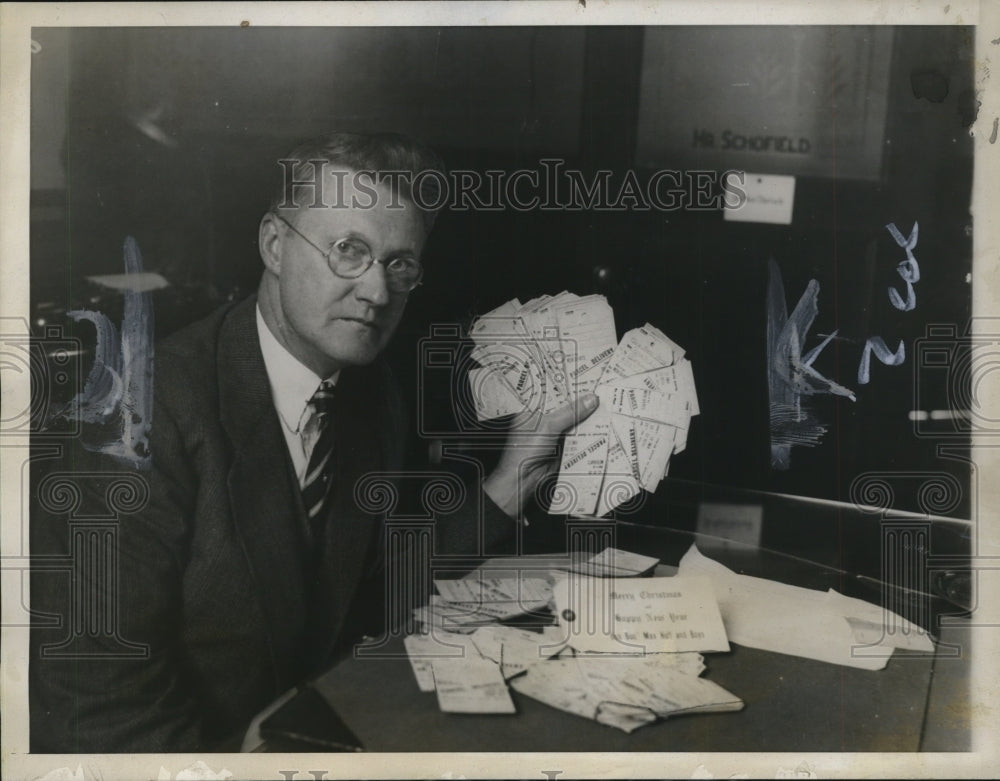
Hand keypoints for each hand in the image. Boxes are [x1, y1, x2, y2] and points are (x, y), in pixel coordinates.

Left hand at [483, 393, 599, 518]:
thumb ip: (570, 412)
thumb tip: (590, 399)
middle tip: (601, 390)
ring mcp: (554, 434)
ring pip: (574, 423)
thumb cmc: (525, 451)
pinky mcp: (563, 447)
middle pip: (566, 408)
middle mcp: (543, 420)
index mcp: (534, 409)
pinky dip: (589, 434)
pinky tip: (603, 426)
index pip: (553, 393)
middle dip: (582, 402)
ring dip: (588, 418)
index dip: (569, 387)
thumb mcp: (548, 426)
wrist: (523, 479)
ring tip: (606, 405)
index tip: (587, 378)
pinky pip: (578, 438)